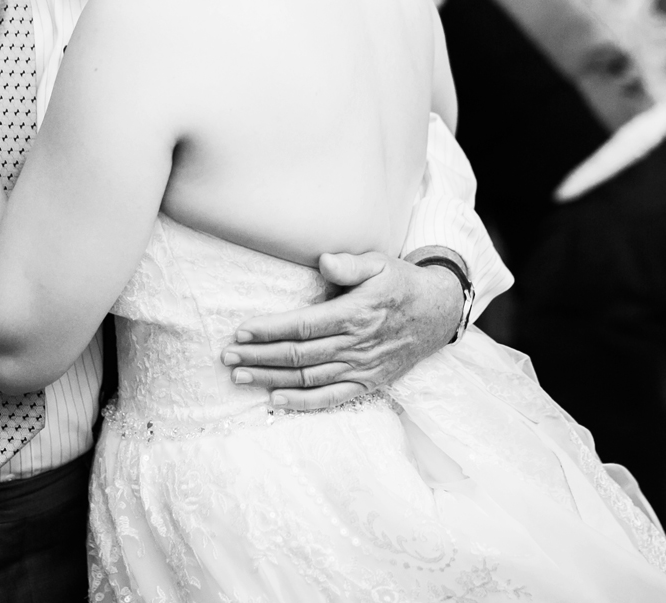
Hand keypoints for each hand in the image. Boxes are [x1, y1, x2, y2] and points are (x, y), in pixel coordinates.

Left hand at [222, 252, 462, 409]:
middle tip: (227, 357)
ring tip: (240, 377)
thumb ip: (350, 264)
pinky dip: (302, 403)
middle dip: (259, 357)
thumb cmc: (401, 284)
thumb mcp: (380, 263)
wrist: (438, 313)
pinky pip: (330, 398)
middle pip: (298, 355)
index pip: (303, 325)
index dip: (269, 331)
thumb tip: (323, 262)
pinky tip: (275, 400)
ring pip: (308, 379)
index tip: (241, 333)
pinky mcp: (368, 383)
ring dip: (270, 379)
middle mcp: (357, 345)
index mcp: (356, 313)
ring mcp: (362, 368)